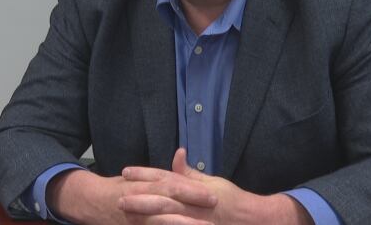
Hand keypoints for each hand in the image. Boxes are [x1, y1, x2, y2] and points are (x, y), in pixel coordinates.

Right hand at [46, 164, 216, 224]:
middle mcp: (139, 201)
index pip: (171, 186)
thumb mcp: (139, 176)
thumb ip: (161, 171)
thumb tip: (182, 154)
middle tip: (214, 214)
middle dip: (192, 209)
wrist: (90, 201)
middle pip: (169, 204)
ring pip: (161, 222)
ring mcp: (136, 218)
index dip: (192, 191)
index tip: (213, 195)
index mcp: (143, 185)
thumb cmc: (119, 189)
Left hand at [118, 149, 313, 224]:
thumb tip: (177, 153)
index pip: (165, 178)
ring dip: (144, 214)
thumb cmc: (231, 201)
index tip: (126, 171)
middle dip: (138, 196)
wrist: (251, 221)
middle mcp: (191, 204)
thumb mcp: (212, 183)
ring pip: (164, 216)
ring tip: (126, 213)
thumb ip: (190, 173)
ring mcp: (192, 220)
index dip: (145, 174)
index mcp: (193, 189)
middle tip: (118, 195)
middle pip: (161, 198)